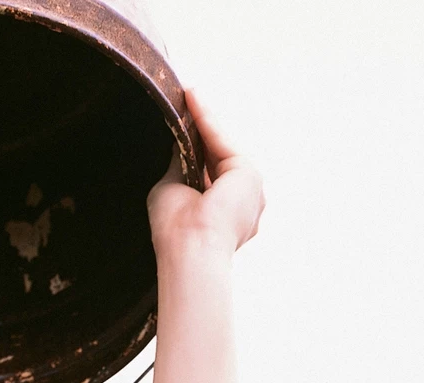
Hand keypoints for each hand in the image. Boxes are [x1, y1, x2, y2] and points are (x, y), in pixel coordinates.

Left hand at [148, 90, 264, 258]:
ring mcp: (250, 190)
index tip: (182, 126)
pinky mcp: (249, 174)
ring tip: (186, 93)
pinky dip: (206, 119)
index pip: (211, 174)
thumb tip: (180, 143)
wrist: (189, 248)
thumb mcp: (174, 191)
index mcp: (226, 215)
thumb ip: (180, 168)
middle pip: (220, 157)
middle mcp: (243, 204)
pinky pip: (222, 140)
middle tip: (184, 100)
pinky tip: (192, 97)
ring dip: (203, 120)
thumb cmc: (175, 232)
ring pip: (222, 147)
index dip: (197, 149)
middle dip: (202, 130)